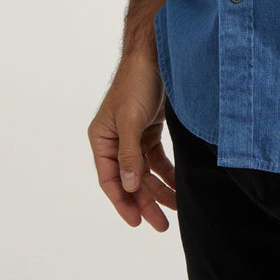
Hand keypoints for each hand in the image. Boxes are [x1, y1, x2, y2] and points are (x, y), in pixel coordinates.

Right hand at [88, 56, 177, 230]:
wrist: (156, 54)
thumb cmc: (136, 84)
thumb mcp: (131, 121)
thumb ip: (129, 155)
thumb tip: (130, 187)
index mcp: (101, 139)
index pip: (110, 180)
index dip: (123, 203)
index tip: (137, 223)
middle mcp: (114, 140)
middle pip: (130, 180)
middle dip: (145, 202)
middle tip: (162, 226)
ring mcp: (132, 136)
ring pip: (145, 172)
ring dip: (159, 189)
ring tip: (176, 208)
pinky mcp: (148, 129)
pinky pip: (156, 159)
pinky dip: (167, 172)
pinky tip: (178, 185)